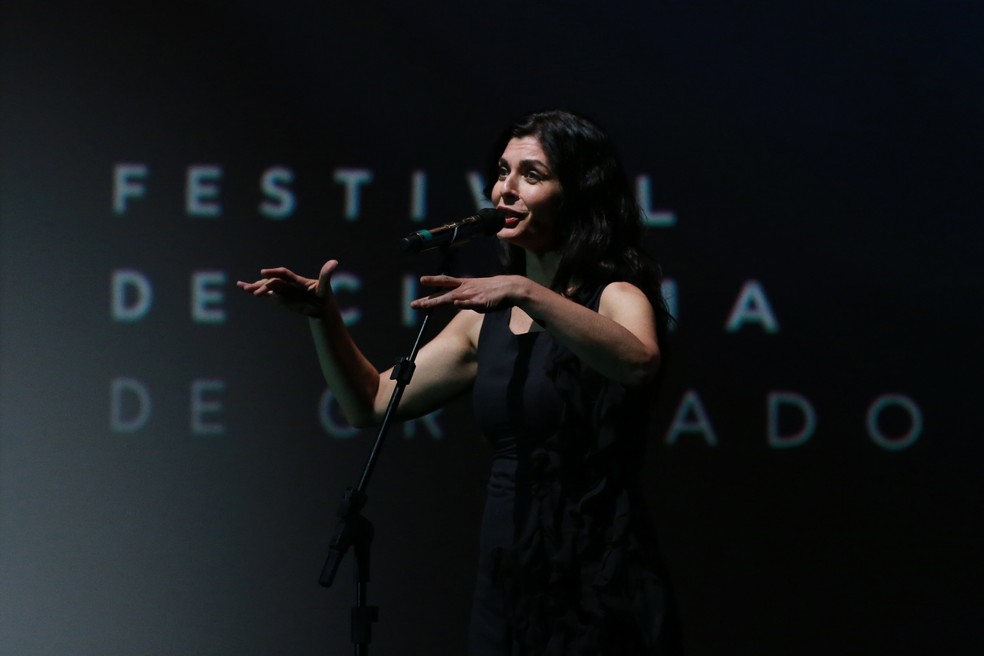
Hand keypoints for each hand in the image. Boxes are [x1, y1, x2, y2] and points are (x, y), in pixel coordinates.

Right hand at [236, 260, 339, 316]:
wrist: (320, 306)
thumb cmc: (323, 295)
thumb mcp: (325, 287)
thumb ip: (326, 275)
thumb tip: (334, 262)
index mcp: (297, 280)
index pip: (284, 274)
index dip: (274, 272)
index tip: (264, 273)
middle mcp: (287, 283)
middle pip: (273, 282)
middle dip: (264, 286)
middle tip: (255, 292)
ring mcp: (282, 289)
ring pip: (266, 286)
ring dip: (255, 287)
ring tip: (243, 287)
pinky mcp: (278, 296)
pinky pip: (265, 293)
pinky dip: (254, 290)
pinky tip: (243, 287)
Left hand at [410, 274, 527, 312]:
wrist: (510, 288)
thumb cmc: (493, 292)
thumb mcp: (477, 295)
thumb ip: (466, 300)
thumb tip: (458, 305)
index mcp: (465, 284)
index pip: (446, 281)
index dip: (434, 280)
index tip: (422, 280)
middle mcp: (465, 288)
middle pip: (444, 293)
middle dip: (429, 299)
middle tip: (414, 303)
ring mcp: (472, 294)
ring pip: (452, 298)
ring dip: (438, 301)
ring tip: (424, 305)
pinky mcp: (481, 301)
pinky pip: (470, 303)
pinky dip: (463, 303)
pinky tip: (456, 303)